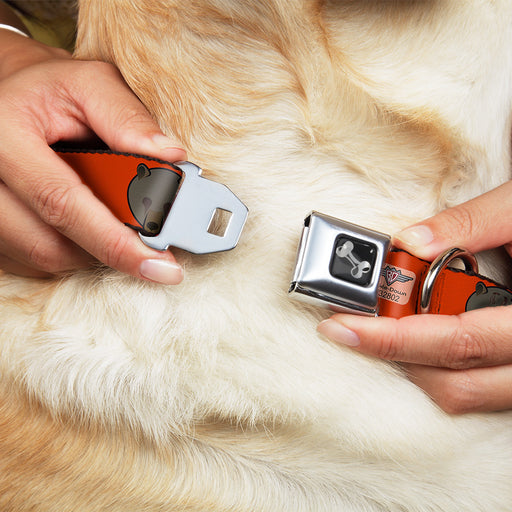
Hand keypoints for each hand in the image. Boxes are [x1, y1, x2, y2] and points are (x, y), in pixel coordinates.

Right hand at [0, 30, 185, 282]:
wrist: (7, 97)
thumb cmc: (51, 90)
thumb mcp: (90, 84)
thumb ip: (129, 117)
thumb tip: (171, 158)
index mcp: (4, 135)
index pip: (62, 203)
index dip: (115, 242)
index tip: (161, 266)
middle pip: (51, 244)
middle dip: (109, 248)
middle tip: (149, 245)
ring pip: (44, 258)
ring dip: (90, 249)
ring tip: (111, 219)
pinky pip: (33, 261)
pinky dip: (70, 250)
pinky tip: (84, 224)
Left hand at [318, 180, 511, 413]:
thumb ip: (472, 223)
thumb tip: (410, 242)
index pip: (457, 341)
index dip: (392, 338)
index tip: (341, 326)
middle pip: (455, 382)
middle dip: (394, 355)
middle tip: (351, 325)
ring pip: (467, 394)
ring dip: (417, 365)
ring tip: (383, 328)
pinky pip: (481, 390)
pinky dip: (442, 368)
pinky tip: (422, 336)